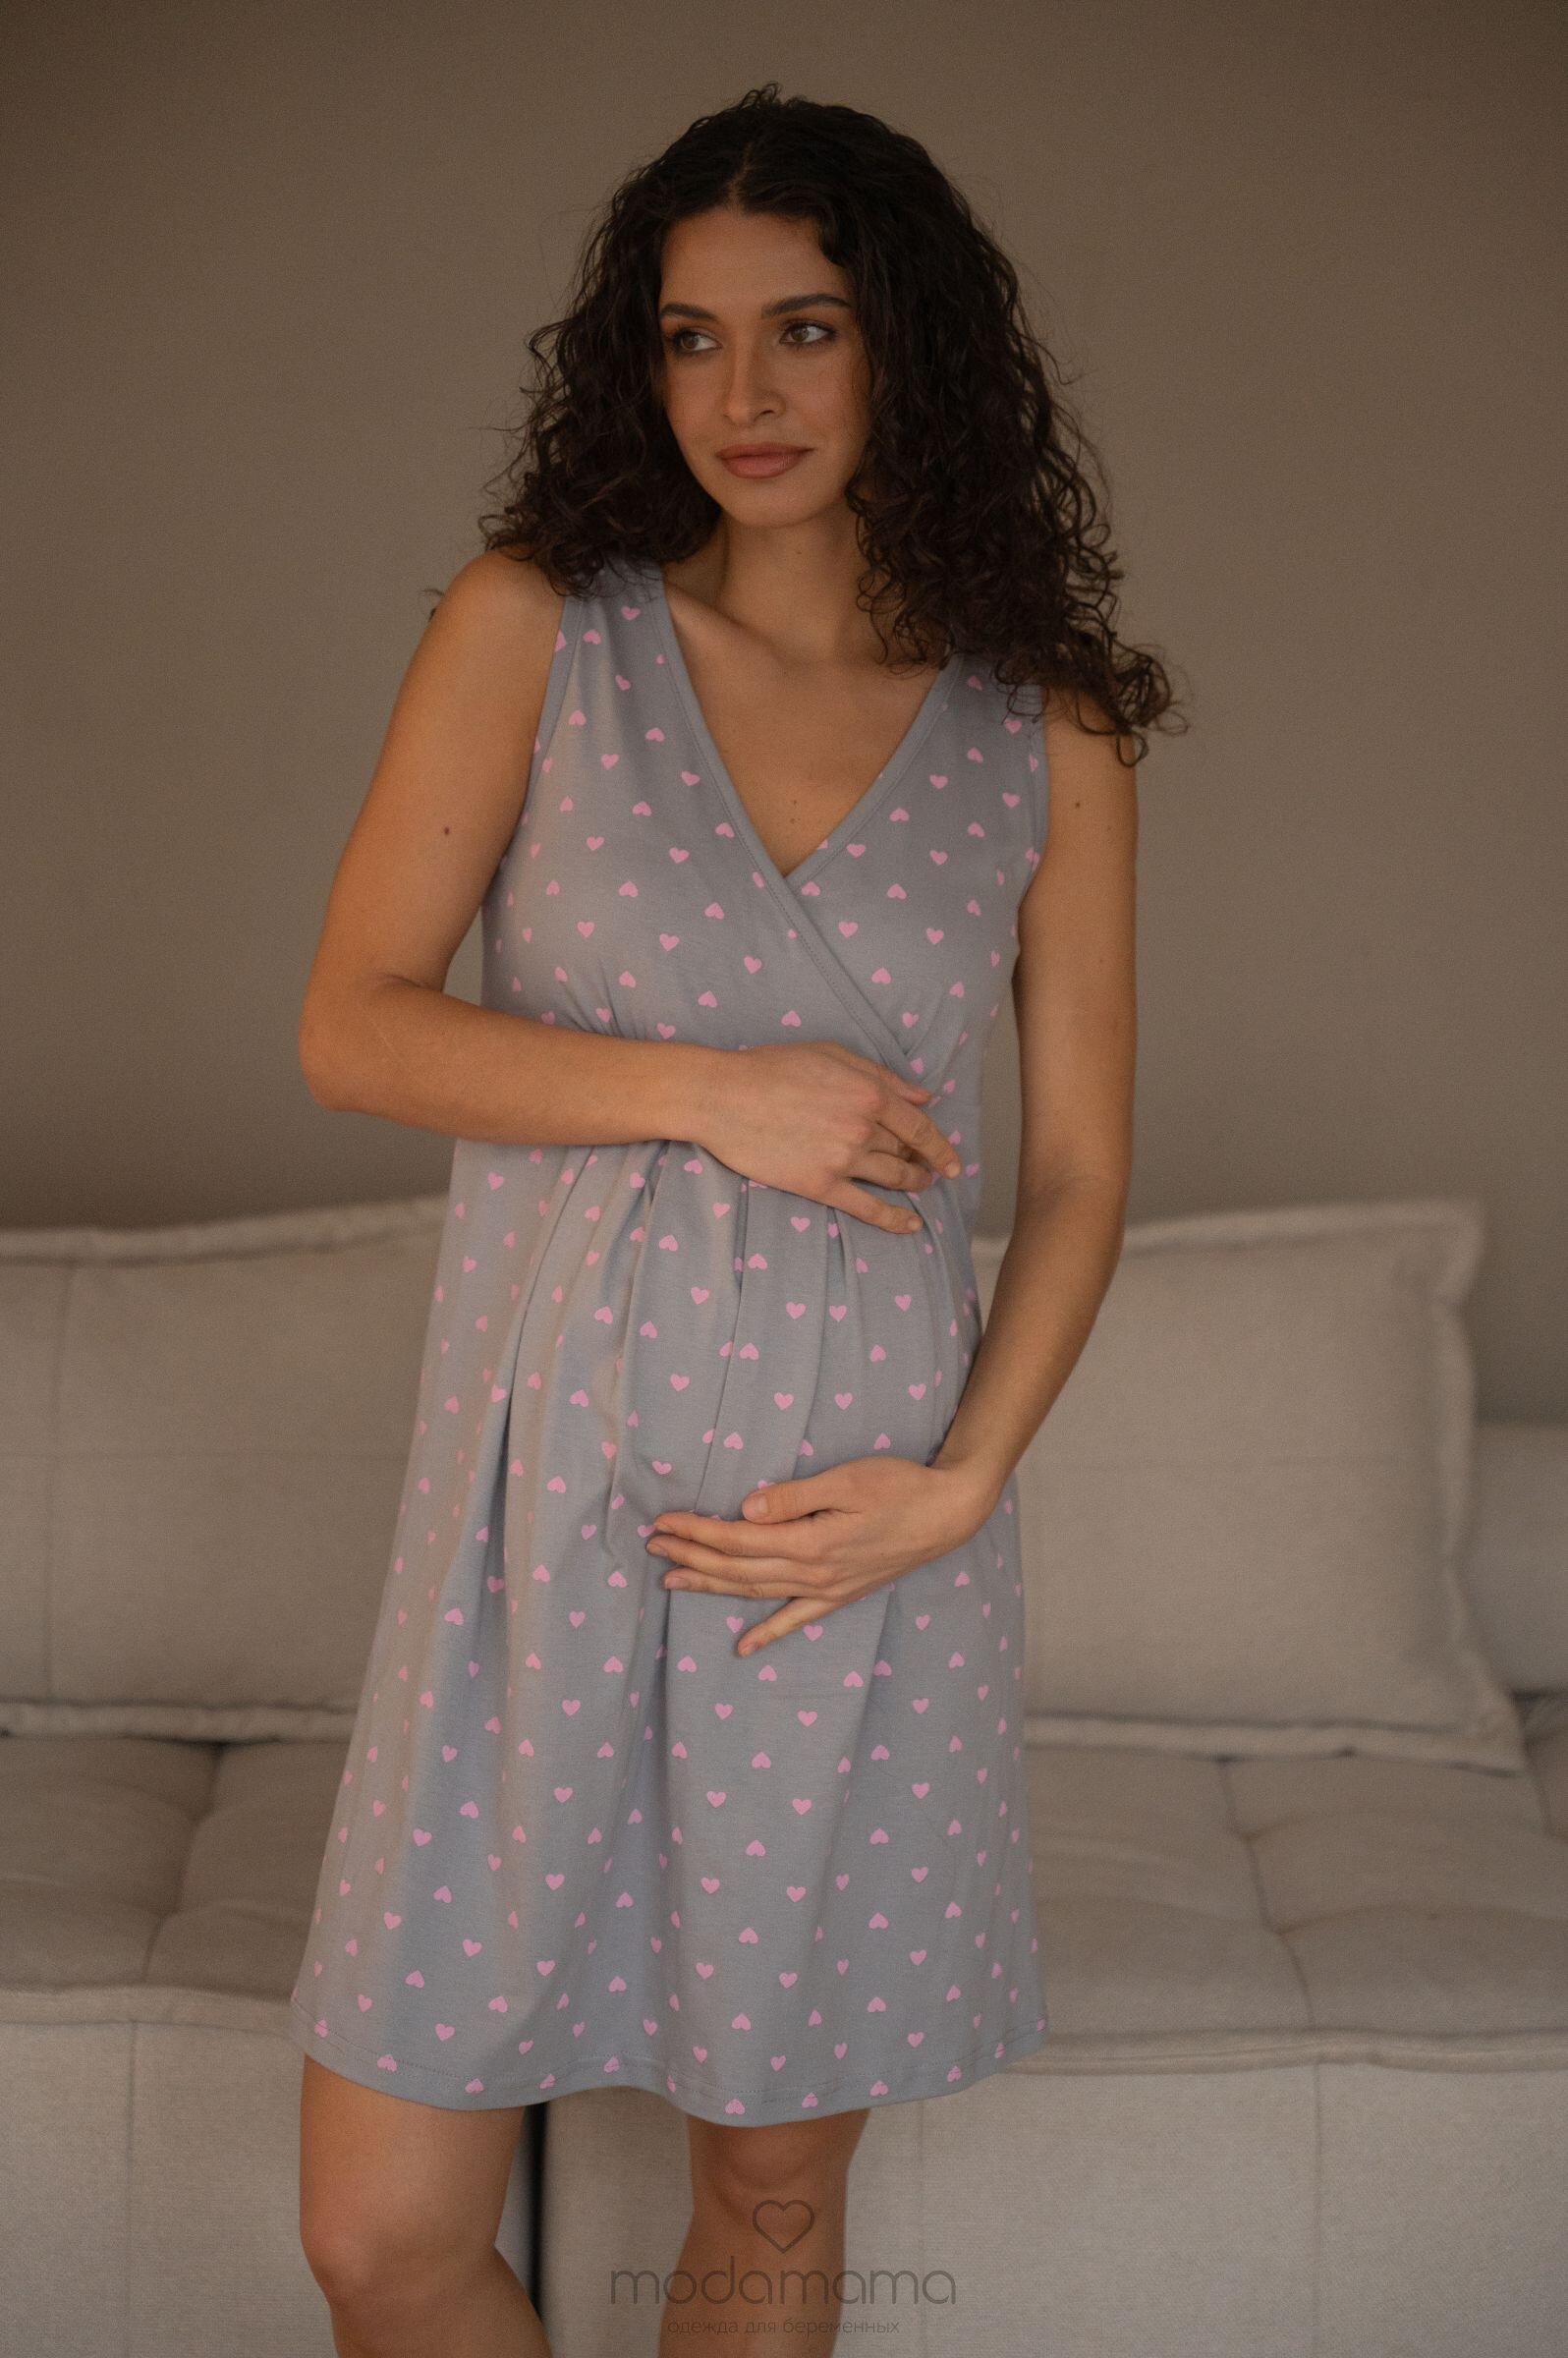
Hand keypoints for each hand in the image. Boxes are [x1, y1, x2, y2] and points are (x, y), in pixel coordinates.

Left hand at [644, 1455, 997, 1659]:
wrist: (947, 1515)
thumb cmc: (899, 1487)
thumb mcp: (847, 1479)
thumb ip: (794, 1496)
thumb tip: (746, 1509)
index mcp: (810, 1542)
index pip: (738, 1539)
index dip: (697, 1531)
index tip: (665, 1521)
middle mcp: (813, 1574)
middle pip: (738, 1567)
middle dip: (692, 1556)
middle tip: (653, 1547)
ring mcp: (826, 1589)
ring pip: (756, 1591)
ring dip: (713, 1585)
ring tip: (674, 1580)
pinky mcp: (840, 1595)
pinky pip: (796, 1619)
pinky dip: (768, 1633)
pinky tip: (744, 1647)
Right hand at [692, 1040, 961, 1235]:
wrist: (724, 1097)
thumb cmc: (773, 1067)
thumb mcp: (832, 1054)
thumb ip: (881, 1075)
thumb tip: (923, 1095)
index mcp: (870, 1094)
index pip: (918, 1126)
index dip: (940, 1145)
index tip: (952, 1160)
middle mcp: (863, 1129)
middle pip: (906, 1152)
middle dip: (923, 1163)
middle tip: (931, 1171)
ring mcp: (843, 1160)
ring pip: (893, 1178)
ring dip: (913, 1185)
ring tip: (920, 1187)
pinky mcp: (820, 1185)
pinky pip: (867, 1208)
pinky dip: (894, 1219)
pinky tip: (911, 1225)